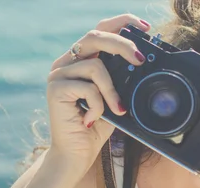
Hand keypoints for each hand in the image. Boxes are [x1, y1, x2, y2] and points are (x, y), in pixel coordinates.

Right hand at [46, 15, 150, 174]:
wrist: (77, 153)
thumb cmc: (96, 126)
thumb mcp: (115, 98)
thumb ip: (121, 79)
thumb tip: (141, 63)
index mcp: (81, 60)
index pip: (100, 30)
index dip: (122, 23)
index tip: (144, 26)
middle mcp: (67, 62)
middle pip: (95, 36)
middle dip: (122, 45)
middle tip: (140, 60)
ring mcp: (58, 74)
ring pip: (96, 67)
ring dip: (112, 92)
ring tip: (117, 110)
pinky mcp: (55, 89)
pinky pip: (88, 88)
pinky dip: (99, 106)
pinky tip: (92, 119)